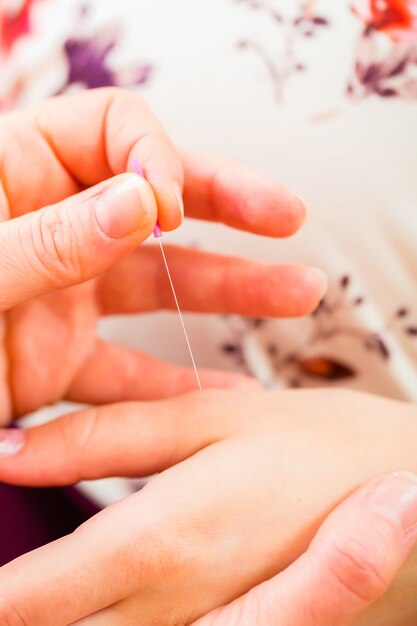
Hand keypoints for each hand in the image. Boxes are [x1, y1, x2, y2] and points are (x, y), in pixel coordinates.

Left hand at [0, 88, 324, 422]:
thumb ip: (49, 239)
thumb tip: (141, 204)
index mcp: (17, 172)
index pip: (114, 128)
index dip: (157, 159)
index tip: (174, 208)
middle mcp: (53, 228)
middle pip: (157, 199)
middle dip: (230, 204)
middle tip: (287, 215)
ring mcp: (64, 293)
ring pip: (161, 284)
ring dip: (231, 289)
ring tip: (299, 293)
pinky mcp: (64, 357)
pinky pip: (132, 372)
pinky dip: (180, 387)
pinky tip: (233, 394)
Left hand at [1, 389, 416, 624]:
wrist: (412, 487)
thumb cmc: (322, 446)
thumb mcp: (214, 420)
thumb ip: (106, 437)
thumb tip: (13, 453)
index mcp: (165, 541)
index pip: (31, 598)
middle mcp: (176, 606)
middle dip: (16, 604)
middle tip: (1, 572)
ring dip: (53, 611)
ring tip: (35, 579)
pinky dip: (102, 612)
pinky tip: (97, 587)